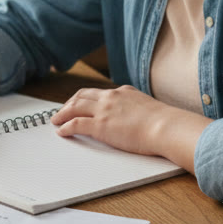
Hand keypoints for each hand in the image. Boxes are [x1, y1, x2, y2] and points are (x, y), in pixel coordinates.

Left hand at [50, 85, 170, 155]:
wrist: (167, 127)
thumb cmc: (165, 123)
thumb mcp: (150, 109)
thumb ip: (139, 109)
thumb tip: (140, 118)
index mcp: (123, 92)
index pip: (98, 92)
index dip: (85, 98)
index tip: (79, 103)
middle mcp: (111, 97)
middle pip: (81, 96)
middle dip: (69, 103)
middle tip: (62, 111)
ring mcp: (104, 110)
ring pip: (75, 107)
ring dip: (62, 113)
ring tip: (56, 120)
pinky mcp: (100, 126)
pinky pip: (75, 124)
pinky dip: (65, 127)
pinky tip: (61, 132)